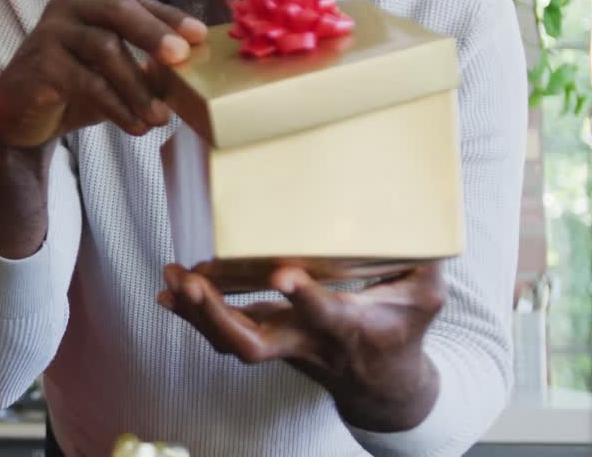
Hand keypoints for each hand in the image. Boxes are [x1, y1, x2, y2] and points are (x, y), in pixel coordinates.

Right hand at [0, 0, 206, 147]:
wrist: (16, 117)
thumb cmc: (70, 89)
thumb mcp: (111, 72)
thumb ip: (143, 63)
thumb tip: (191, 72)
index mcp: (88, 0)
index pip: (136, 2)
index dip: (169, 17)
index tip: (200, 35)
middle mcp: (67, 6)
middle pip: (119, 11)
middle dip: (155, 34)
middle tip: (182, 58)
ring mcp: (50, 32)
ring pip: (106, 49)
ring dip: (138, 86)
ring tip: (160, 117)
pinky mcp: (41, 63)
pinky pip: (88, 82)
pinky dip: (117, 106)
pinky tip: (135, 127)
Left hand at [160, 263, 445, 432]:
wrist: (380, 384)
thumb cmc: (402, 330)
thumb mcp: (424, 296)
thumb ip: (423, 258)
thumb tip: (419, 208)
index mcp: (346, 327)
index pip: (323, 315)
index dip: (304, 298)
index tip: (284, 273)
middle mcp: (306, 341)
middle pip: (255, 343)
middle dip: (219, 316)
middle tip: (192, 284)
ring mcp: (280, 345)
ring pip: (231, 342)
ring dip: (195, 313)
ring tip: (171, 277)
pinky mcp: (264, 340)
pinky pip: (220, 335)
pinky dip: (190, 314)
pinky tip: (167, 288)